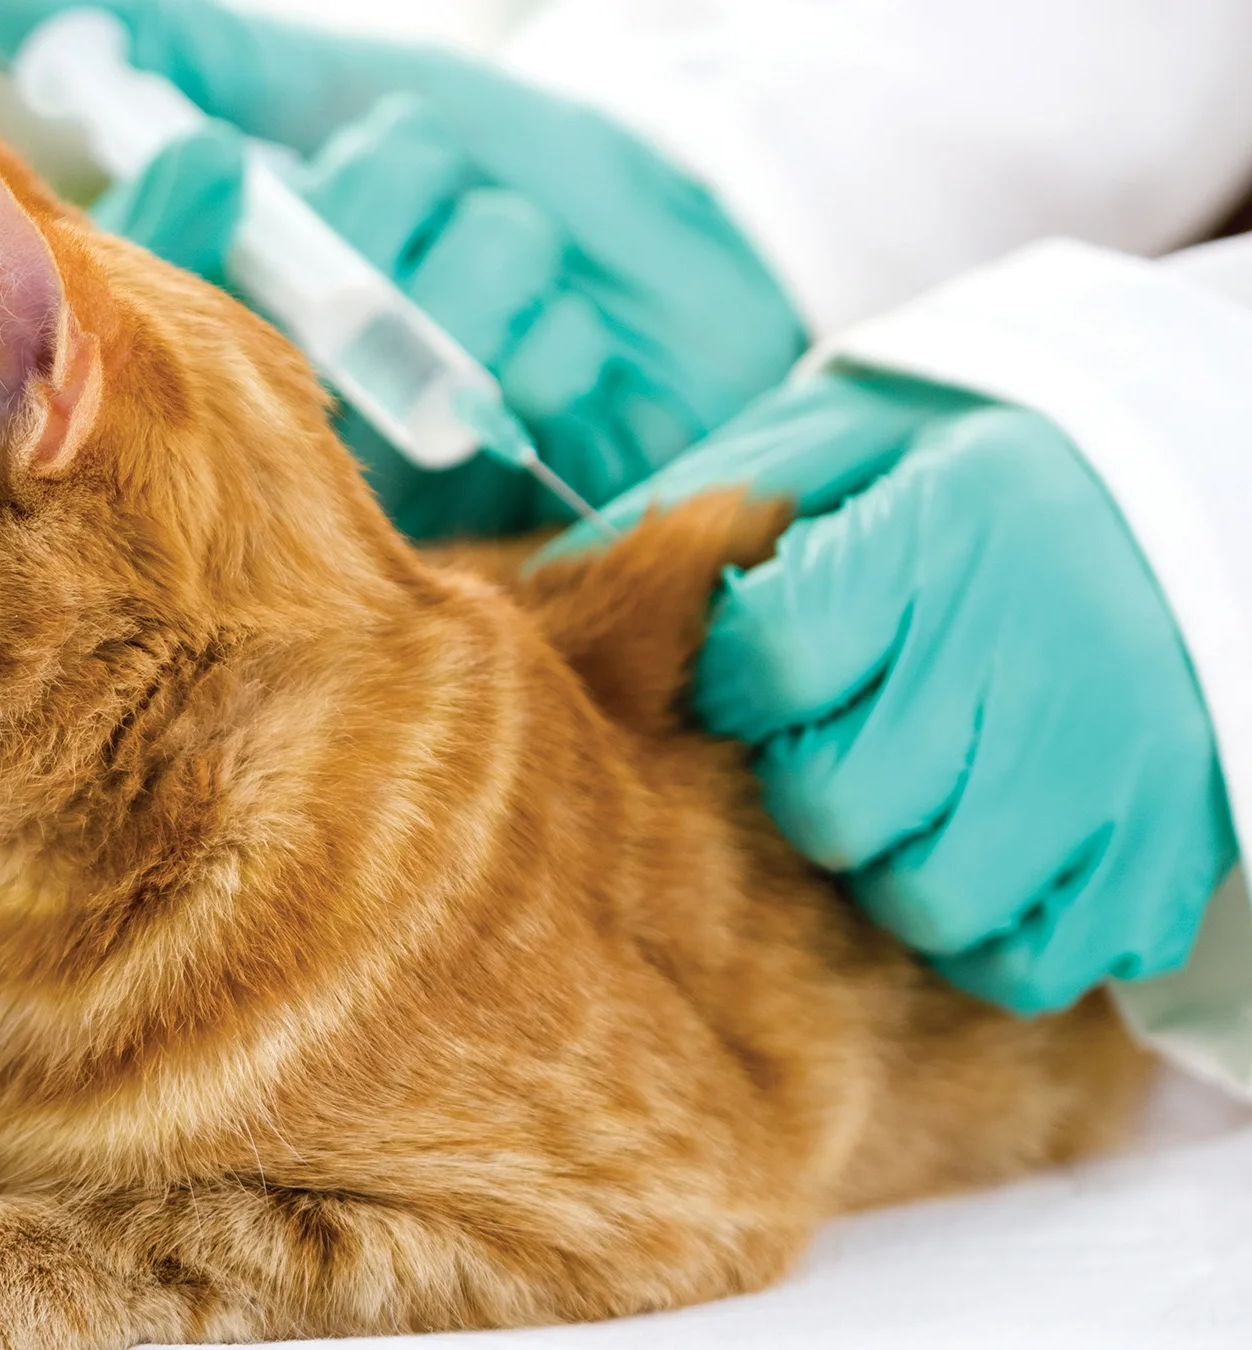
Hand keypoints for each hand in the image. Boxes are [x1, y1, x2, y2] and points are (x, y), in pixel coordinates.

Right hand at [0, 0, 805, 526]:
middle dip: (386, 202)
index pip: (161, 275)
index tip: (215, 150)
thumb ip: (193, 55)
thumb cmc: (489, 146)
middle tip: (430, 164)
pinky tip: (577, 326)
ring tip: (524, 235)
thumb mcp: (327, 81)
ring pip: (418, 328)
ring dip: (491, 252)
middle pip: (300, 302)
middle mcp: (306, 381)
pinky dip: (556, 328)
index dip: (179, 218)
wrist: (692, 206)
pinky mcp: (497, 485)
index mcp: (247, 297)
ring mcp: (397, 440)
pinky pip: (510, 389)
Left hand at [547, 373, 1237, 1013]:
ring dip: (892, 863)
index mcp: (940, 541)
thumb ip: (709, 500)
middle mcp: (1029, 661)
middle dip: (810, 777)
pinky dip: (994, 929)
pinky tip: (988, 851)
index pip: (770, 663)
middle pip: (833, 804)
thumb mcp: (847, 431)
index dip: (746, 675)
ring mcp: (1111, 769)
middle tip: (848, 728)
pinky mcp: (1164, 849)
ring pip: (927, 900)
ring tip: (917, 792)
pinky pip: (1034, 958)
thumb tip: (561, 581)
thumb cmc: (992, 452)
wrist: (1210, 470)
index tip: (774, 657)